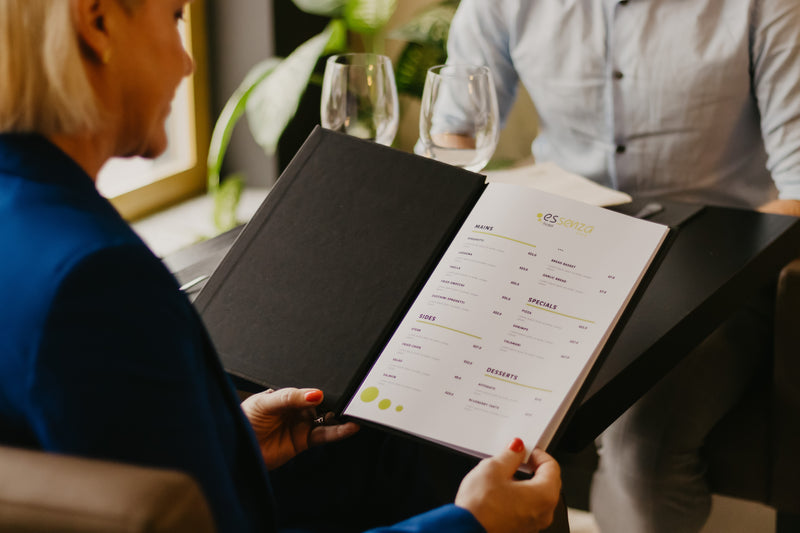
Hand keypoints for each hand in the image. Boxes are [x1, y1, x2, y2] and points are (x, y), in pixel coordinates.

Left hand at [241, 387, 358, 469]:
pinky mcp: (304, 441)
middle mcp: (297, 408)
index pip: (310, 390)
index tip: (338, 388)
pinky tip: (350, 427)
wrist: (234, 449)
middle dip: (338, 402)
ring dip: (342, 417)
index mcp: (287, 395)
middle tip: (352, 400)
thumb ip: (290, 398)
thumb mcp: (266, 403)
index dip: (323, 390)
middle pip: (322, 403)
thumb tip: (315, 393)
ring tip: (356, 413)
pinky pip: (324, 436)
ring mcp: (301, 424)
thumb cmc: (243, 420)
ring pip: (327, 419)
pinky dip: (339, 432)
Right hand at [455, 439, 560, 532]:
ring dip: (523, 485)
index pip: (552, 466)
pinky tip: (498, 494)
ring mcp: (533, 525)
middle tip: (513, 460)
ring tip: (501, 478)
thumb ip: (510, 455)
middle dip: (531, 469)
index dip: (537, 454)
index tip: (524, 451)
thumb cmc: (480, 508)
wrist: (465, 531)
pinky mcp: (520, 531)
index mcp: (544, 495)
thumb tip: (516, 449)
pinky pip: (525, 510)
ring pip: (535, 498)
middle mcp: (544, 514)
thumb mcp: (493, 469)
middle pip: (546, 483)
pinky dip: (517, 500)